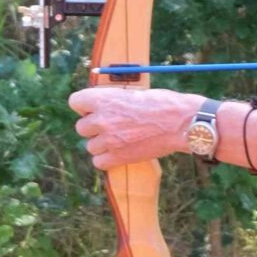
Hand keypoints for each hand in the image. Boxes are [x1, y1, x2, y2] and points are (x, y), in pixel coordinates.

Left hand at [70, 85, 202, 170]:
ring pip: (90, 146)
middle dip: (94, 127)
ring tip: (119, 140)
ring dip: (102, 144)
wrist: (181, 123)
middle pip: (81, 128)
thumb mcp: (134, 94)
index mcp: (104, 99)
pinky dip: (106, 160)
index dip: (85, 106)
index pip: (75, 102)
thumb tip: (102, 107)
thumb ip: (113, 101)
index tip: (95, 109)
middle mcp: (101, 119)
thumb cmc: (163, 104)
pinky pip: (98, 162)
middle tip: (112, 126)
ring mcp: (109, 140)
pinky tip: (119, 153)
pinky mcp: (118, 157)